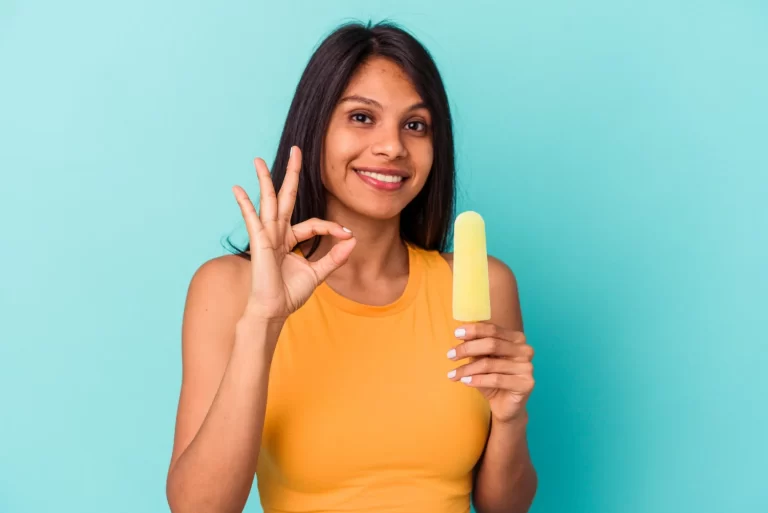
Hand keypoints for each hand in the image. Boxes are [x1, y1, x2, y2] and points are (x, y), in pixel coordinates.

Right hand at [232, 146, 356, 322]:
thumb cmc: (290, 293)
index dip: (332, 226)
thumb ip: (334, 257)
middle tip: (297, 150)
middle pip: (285, 198)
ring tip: (258, 160)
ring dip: (264, 180)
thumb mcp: (318, 273)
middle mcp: (277, 234)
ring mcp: (266, 237)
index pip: (314, 223)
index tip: (348, 234)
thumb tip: (352, 241)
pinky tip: (238, 189)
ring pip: (267, 202)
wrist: (274, 310)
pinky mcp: (258, 244)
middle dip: (291, 174)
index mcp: (290, 240)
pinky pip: (252, 220)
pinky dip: (245, 205)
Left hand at [447, 323, 534, 423]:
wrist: (505, 405)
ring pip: (490, 364)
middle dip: (467, 349)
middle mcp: (525, 350)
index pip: (493, 329)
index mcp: (516, 339)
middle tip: (450, 355)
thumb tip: (460, 333)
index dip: (474, 330)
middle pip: (491, 344)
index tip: (456, 334)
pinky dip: (477, 380)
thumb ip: (476, 347)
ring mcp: (527, 367)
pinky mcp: (525, 384)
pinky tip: (465, 382)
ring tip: (453, 374)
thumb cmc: (492, 378)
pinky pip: (496, 380)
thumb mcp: (482, 360)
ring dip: (467, 369)